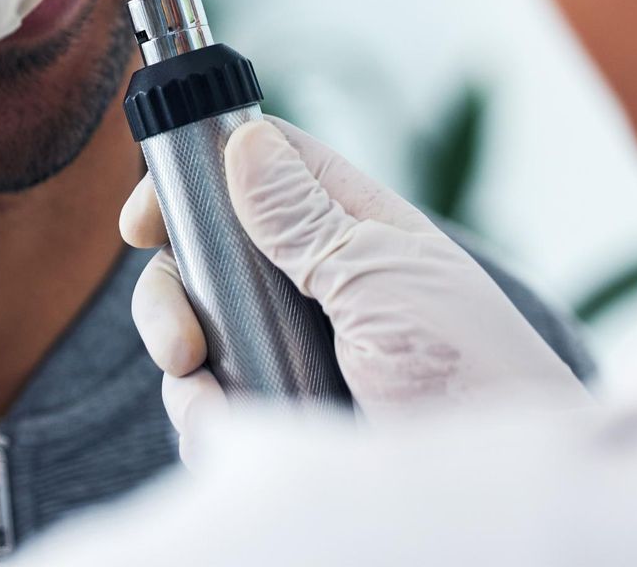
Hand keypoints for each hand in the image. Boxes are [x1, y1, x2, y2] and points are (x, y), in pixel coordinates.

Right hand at [122, 116, 588, 457]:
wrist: (489, 497)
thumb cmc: (473, 374)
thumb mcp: (384, 280)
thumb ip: (305, 218)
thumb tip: (245, 140)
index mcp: (349, 229)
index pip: (258, 171)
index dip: (196, 178)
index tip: (147, 218)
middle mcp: (312, 285)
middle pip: (206, 256)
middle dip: (173, 289)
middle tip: (179, 337)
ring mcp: (292, 352)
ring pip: (196, 332)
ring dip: (182, 360)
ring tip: (204, 389)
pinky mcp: (280, 417)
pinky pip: (209, 404)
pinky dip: (203, 416)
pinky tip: (225, 427)